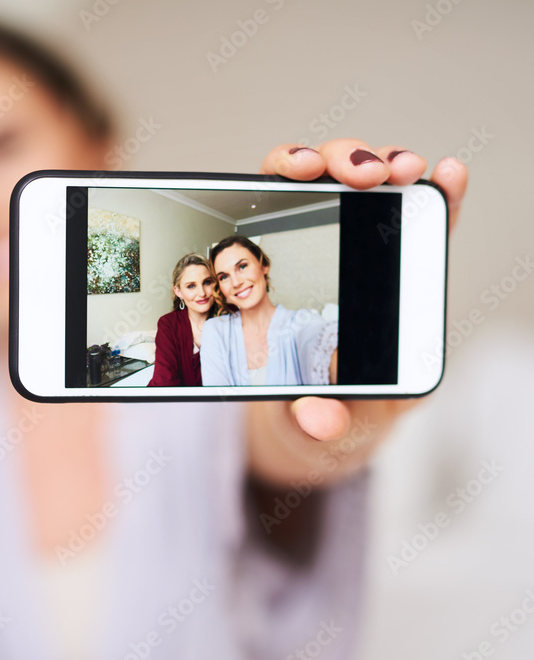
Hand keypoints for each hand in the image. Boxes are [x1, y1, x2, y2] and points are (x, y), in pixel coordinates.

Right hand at [248, 139, 467, 485]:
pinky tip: (294, 170)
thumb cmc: (337, 416)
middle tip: (369, 175)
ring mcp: (323, 249)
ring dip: (330, 161)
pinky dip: (290, 174)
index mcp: (397, 306)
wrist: (302, 418)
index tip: (445, 174)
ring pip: (331, 183)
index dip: (441, 202)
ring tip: (317, 167)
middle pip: (379, 196)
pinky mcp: (283, 243)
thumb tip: (316, 420)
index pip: (429, 239)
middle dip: (376, 169)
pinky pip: (290, 197)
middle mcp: (366, 267)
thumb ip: (327, 421)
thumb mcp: (335, 429)